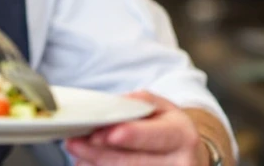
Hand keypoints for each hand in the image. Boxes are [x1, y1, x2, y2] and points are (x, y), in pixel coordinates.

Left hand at [65, 91, 205, 165]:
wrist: (190, 156)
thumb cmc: (169, 128)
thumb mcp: (162, 108)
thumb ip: (139, 103)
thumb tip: (115, 106)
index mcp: (182, 135)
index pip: (155, 136)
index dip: (129, 135)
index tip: (103, 133)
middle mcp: (180, 162)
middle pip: (134, 162)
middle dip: (100, 153)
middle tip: (74, 142)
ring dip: (97, 165)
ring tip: (77, 154)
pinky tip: (88, 164)